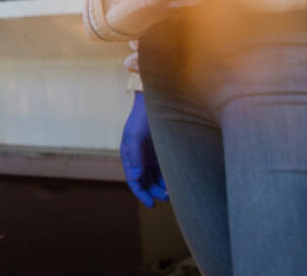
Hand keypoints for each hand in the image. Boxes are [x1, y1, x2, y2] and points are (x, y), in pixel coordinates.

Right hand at [120, 92, 168, 207]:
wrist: (157, 102)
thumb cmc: (142, 117)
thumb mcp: (135, 135)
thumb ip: (135, 156)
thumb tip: (137, 177)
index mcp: (129, 156)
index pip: (134, 180)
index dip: (141, 194)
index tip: (152, 204)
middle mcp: (140, 159)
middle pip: (146, 183)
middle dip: (154, 192)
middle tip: (167, 197)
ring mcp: (153, 156)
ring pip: (156, 179)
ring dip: (162, 187)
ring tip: (172, 192)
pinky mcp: (165, 153)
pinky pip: (166, 170)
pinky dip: (169, 178)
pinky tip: (176, 182)